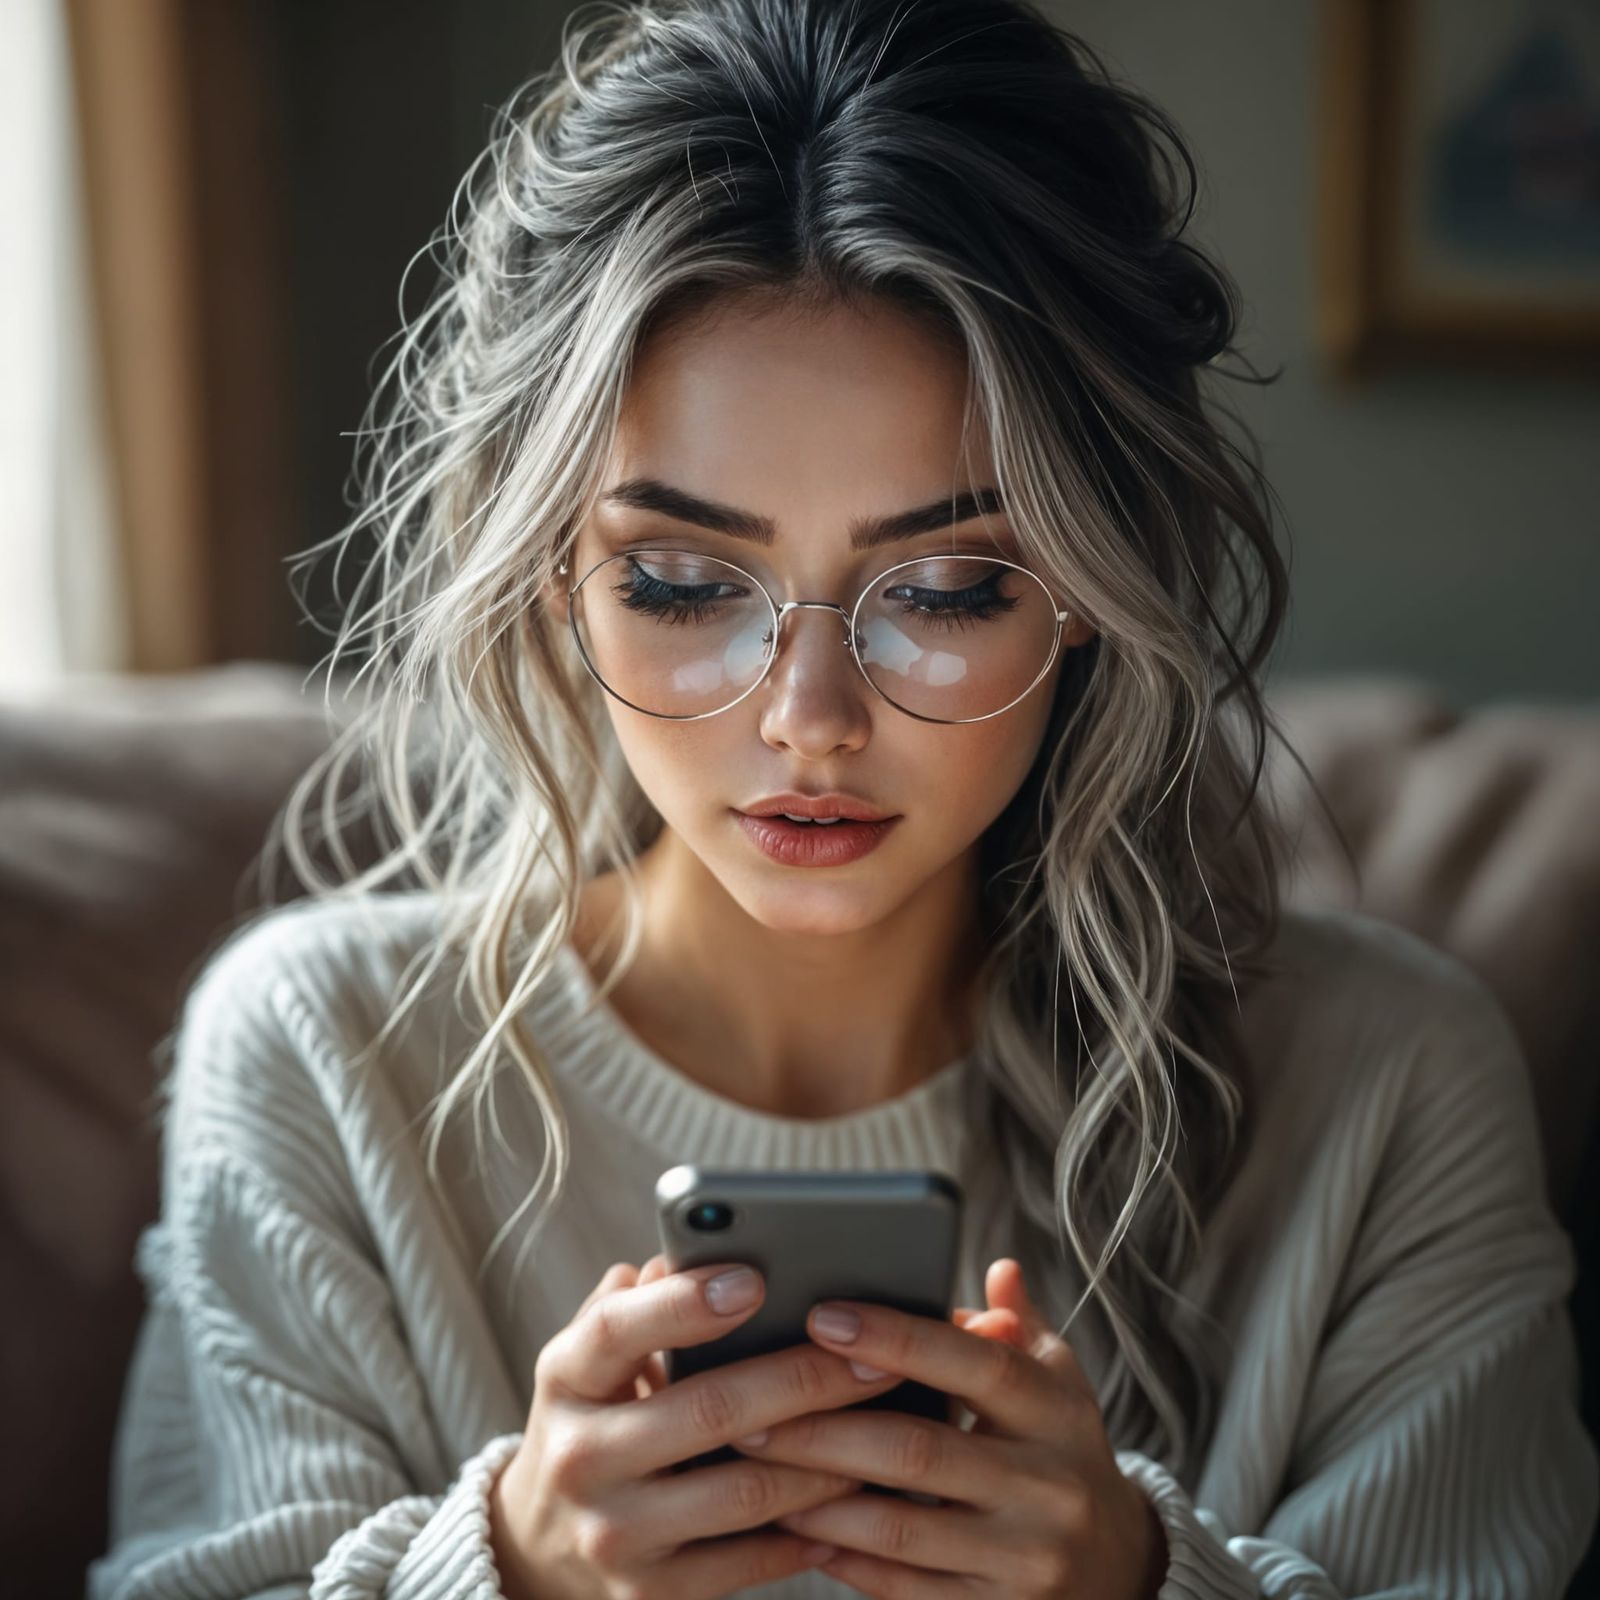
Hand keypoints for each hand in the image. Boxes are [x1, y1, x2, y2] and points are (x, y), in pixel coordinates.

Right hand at [488, 1253, 907, 1599]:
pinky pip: (749, 1561)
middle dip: (804, 1378)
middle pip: (708, 1410)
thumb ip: (635, 1304)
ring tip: (881, 1424)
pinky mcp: (650, 1594)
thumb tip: (682, 1260)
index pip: (616, 1330)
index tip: (755, 1278)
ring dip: (825, 1458)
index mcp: (565, 1379)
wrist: (544, 1547)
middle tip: (874, 1355)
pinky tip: (851, 1497)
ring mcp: (614, 1533)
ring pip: (744, 1491)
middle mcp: (581, 1456)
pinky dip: (807, 1527)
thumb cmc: (596, 1419)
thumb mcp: (593, 1359)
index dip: (684, 1304)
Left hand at [733, 1258, 1169, 1598]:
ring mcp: (1024, 1558)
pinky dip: (846, 1559)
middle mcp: (1048, 1486)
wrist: (1118, 1568)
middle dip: (824, 1428)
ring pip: (900, 1529)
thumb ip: (1017, 1327)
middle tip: (752, 1407)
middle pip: (919, 1451)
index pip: (977, 1364)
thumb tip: (995, 1268)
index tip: (822, 1316)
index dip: (897, 1337)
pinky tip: (800, 1529)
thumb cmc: (1061, 1451)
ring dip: (819, 1499)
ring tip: (756, 1469)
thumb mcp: (1057, 1382)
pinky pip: (905, 1590)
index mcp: (1057, 1412)